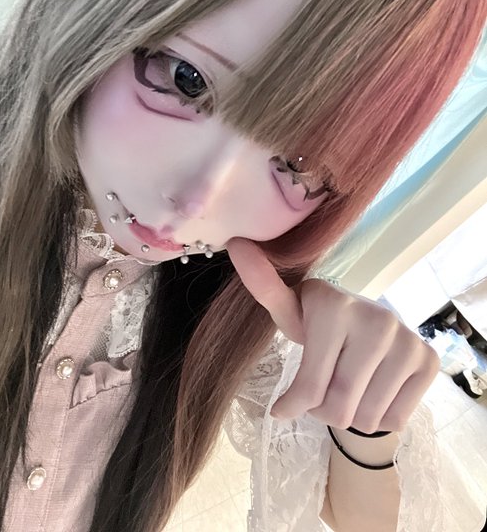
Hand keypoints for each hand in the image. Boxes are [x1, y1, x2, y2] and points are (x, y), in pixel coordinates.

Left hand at [226, 237, 439, 432]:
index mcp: (333, 305)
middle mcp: (375, 317)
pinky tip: (375, 388)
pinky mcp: (427, 360)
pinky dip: (380, 416)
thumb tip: (236, 244)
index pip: (309, 387)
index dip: (294, 404)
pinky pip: (394, 419)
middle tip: (322, 390)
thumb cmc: (321, 326)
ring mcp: (406, 339)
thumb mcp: (291, 313)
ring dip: (351, 415)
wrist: (372, 334)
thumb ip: (265, 288)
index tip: (282, 408)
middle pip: (337, 408)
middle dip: (323, 411)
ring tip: (349, 387)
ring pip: (366, 418)